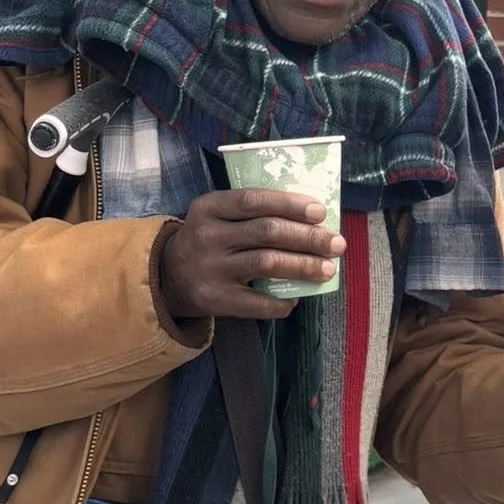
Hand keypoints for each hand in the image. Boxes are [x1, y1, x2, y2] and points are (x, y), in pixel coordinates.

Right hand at [158, 188, 345, 321]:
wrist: (167, 277)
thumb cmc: (208, 240)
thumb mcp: (217, 216)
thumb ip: (252, 212)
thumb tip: (311, 219)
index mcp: (209, 207)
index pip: (254, 200)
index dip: (290, 204)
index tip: (320, 212)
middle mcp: (207, 236)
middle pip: (267, 232)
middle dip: (308, 237)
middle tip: (336, 243)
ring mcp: (211, 269)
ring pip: (267, 263)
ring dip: (304, 266)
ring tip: (328, 269)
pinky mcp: (215, 299)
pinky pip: (258, 303)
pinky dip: (283, 301)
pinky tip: (298, 297)